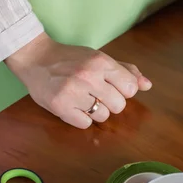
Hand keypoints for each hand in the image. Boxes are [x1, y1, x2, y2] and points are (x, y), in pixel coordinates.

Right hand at [5, 32, 151, 128]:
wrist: (35, 58)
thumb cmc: (71, 58)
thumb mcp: (99, 58)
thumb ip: (125, 71)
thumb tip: (147, 85)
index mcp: (101, 62)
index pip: (130, 88)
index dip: (123, 91)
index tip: (111, 87)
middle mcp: (89, 77)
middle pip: (119, 106)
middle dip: (110, 103)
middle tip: (95, 94)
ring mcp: (74, 92)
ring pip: (102, 117)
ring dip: (95, 111)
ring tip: (83, 99)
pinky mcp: (60, 107)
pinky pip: (85, 124)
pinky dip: (80, 118)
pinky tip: (73, 106)